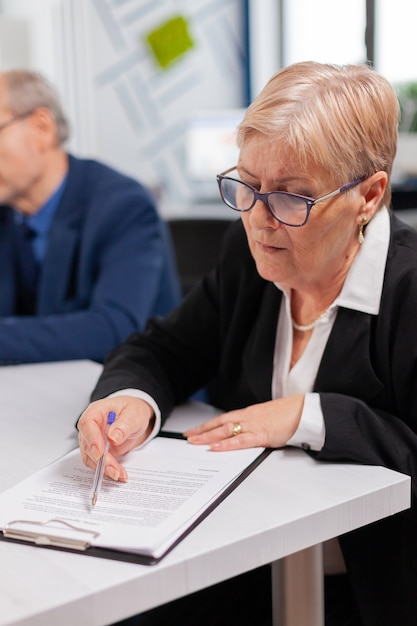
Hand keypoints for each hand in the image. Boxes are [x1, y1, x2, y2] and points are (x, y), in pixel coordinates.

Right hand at [77, 396, 154, 480]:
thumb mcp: (133, 414)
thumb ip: (124, 424)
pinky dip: (107, 470)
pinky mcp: (97, 451)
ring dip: (103, 469)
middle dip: (101, 460)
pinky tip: (118, 474)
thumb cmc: (132, 411)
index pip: (87, 424)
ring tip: (119, 474)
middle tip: (114, 470)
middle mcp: (91, 427)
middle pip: (88, 445)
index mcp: (96, 412)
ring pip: (90, 458)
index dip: (91, 440)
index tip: (99, 453)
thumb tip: (113, 436)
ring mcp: (92, 440)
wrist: (134, 418)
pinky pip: (97, 463)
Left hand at [184, 395, 304, 450]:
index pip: (223, 419)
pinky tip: (215, 448)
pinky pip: (240, 441)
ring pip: (226, 430)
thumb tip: (246, 433)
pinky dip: (226, 444)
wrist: (304, 411)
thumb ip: (255, 425)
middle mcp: (248, 417)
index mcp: (249, 413)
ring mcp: (253, 425)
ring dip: (208, 436)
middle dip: (202, 431)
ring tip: (194, 442)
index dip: (208, 425)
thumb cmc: (290, 415)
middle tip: (188, 436)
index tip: (195, 430)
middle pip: (220, 424)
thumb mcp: (267, 419)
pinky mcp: (262, 435)